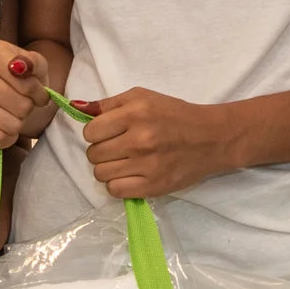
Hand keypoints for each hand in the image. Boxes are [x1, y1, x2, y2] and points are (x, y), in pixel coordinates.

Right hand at [0, 41, 57, 147]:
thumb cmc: (20, 76)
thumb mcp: (35, 64)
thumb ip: (35, 63)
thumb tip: (23, 67)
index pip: (24, 80)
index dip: (37, 91)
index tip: (38, 93)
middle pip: (19, 105)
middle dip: (29, 107)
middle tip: (26, 104)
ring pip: (10, 124)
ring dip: (19, 122)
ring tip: (15, 113)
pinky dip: (7, 137)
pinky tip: (5, 126)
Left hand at [81, 89, 236, 198]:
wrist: (212, 138)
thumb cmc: (175, 114)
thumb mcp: (143, 97)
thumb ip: (109, 104)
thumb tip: (77, 108)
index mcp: (135, 114)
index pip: (90, 131)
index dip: (96, 132)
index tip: (109, 132)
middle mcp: (139, 140)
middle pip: (93, 154)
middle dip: (102, 150)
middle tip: (119, 147)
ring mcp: (146, 166)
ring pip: (100, 174)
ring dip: (108, 168)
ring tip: (125, 161)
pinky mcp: (153, 186)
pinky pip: (115, 191)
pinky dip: (118, 184)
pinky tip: (130, 175)